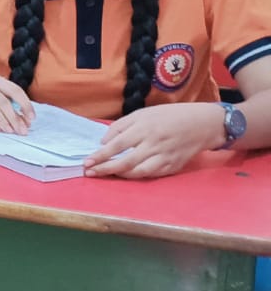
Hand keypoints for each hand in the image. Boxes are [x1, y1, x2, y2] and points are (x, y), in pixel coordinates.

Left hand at [84, 103, 221, 178]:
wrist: (203, 124)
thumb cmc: (169, 116)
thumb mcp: (143, 113)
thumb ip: (121, 126)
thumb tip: (104, 142)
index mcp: (145, 128)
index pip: (117, 145)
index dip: (101, 155)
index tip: (87, 162)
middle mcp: (154, 144)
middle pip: (125, 162)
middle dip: (105, 169)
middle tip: (89, 172)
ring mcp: (165, 157)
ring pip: (137, 172)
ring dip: (119, 175)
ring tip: (104, 173)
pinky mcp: (173, 166)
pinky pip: (151, 175)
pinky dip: (136, 176)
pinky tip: (124, 174)